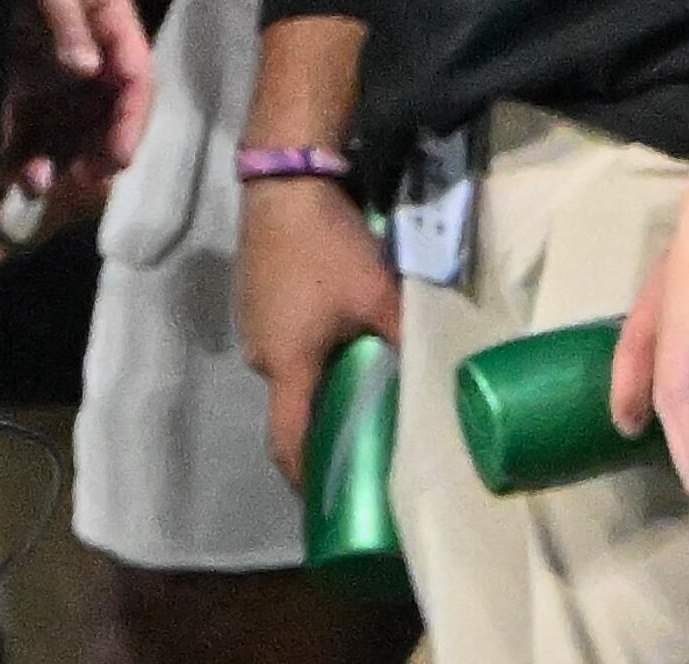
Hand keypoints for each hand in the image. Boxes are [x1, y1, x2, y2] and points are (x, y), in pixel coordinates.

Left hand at [0, 0, 156, 241]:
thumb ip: (68, 15)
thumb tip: (87, 70)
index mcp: (112, 20)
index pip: (135, 79)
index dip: (131, 122)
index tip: (118, 158)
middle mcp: (87, 48)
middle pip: (102, 112)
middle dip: (93, 153)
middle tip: (71, 182)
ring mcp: (52, 61)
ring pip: (64, 123)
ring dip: (56, 156)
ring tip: (32, 183)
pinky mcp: (17, 69)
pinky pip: (23, 114)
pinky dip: (17, 143)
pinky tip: (1, 167)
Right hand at [239, 173, 402, 485]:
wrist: (284, 184)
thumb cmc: (327, 249)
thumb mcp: (378, 296)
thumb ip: (404, 340)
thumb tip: (438, 377)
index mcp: (287, 366)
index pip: (288, 442)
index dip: (305, 479)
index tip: (327, 504)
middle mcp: (259, 355)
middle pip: (290, 405)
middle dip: (322, 423)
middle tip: (363, 434)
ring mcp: (250, 324)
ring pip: (286, 370)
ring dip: (314, 381)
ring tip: (355, 380)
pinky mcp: (251, 298)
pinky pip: (279, 341)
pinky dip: (304, 350)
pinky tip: (333, 332)